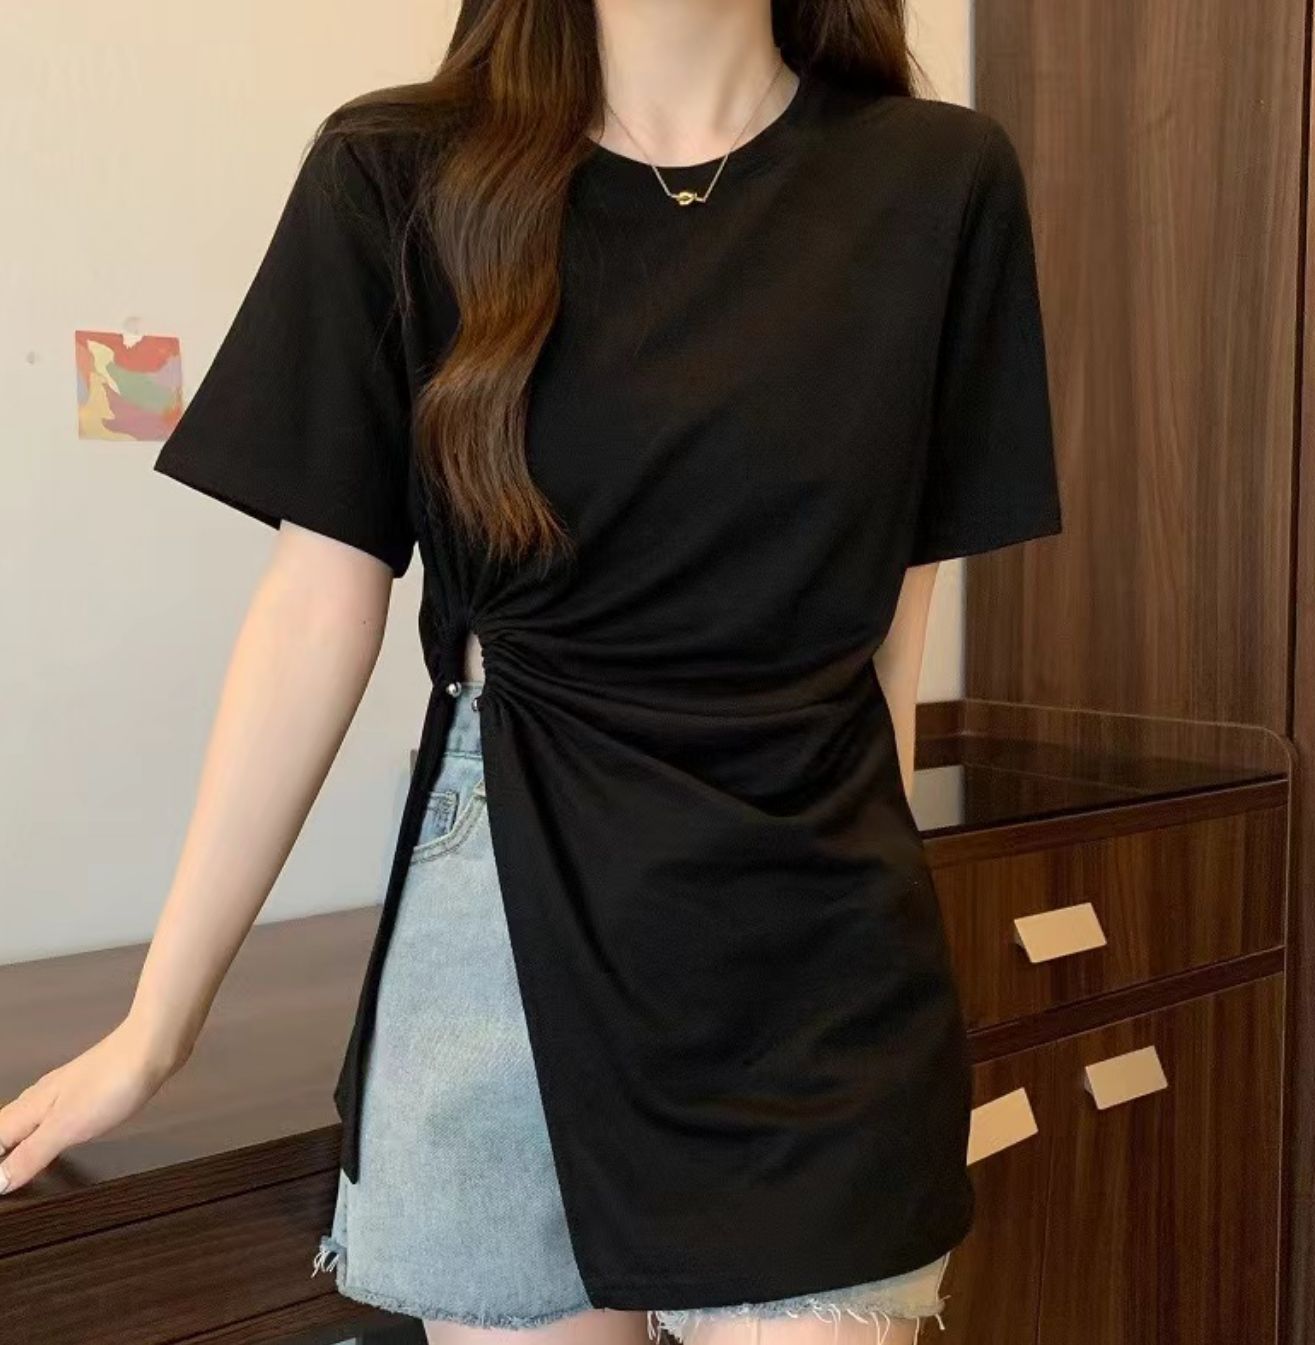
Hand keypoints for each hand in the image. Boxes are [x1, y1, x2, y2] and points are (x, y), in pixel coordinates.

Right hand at [0, 1017, 187, 1194]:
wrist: (153, 1046)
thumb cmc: (113, 1081)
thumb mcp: (67, 1127)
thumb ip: (31, 1154)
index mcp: (30, 1107)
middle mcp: (42, 1097)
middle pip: (6, 1128)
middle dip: (0, 1152)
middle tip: (2, 1178)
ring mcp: (67, 1090)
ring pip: (29, 1119)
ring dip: (17, 1142)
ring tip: (13, 1163)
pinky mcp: (90, 1088)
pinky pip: (55, 1114)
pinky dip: (45, 1131)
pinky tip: (57, 1136)